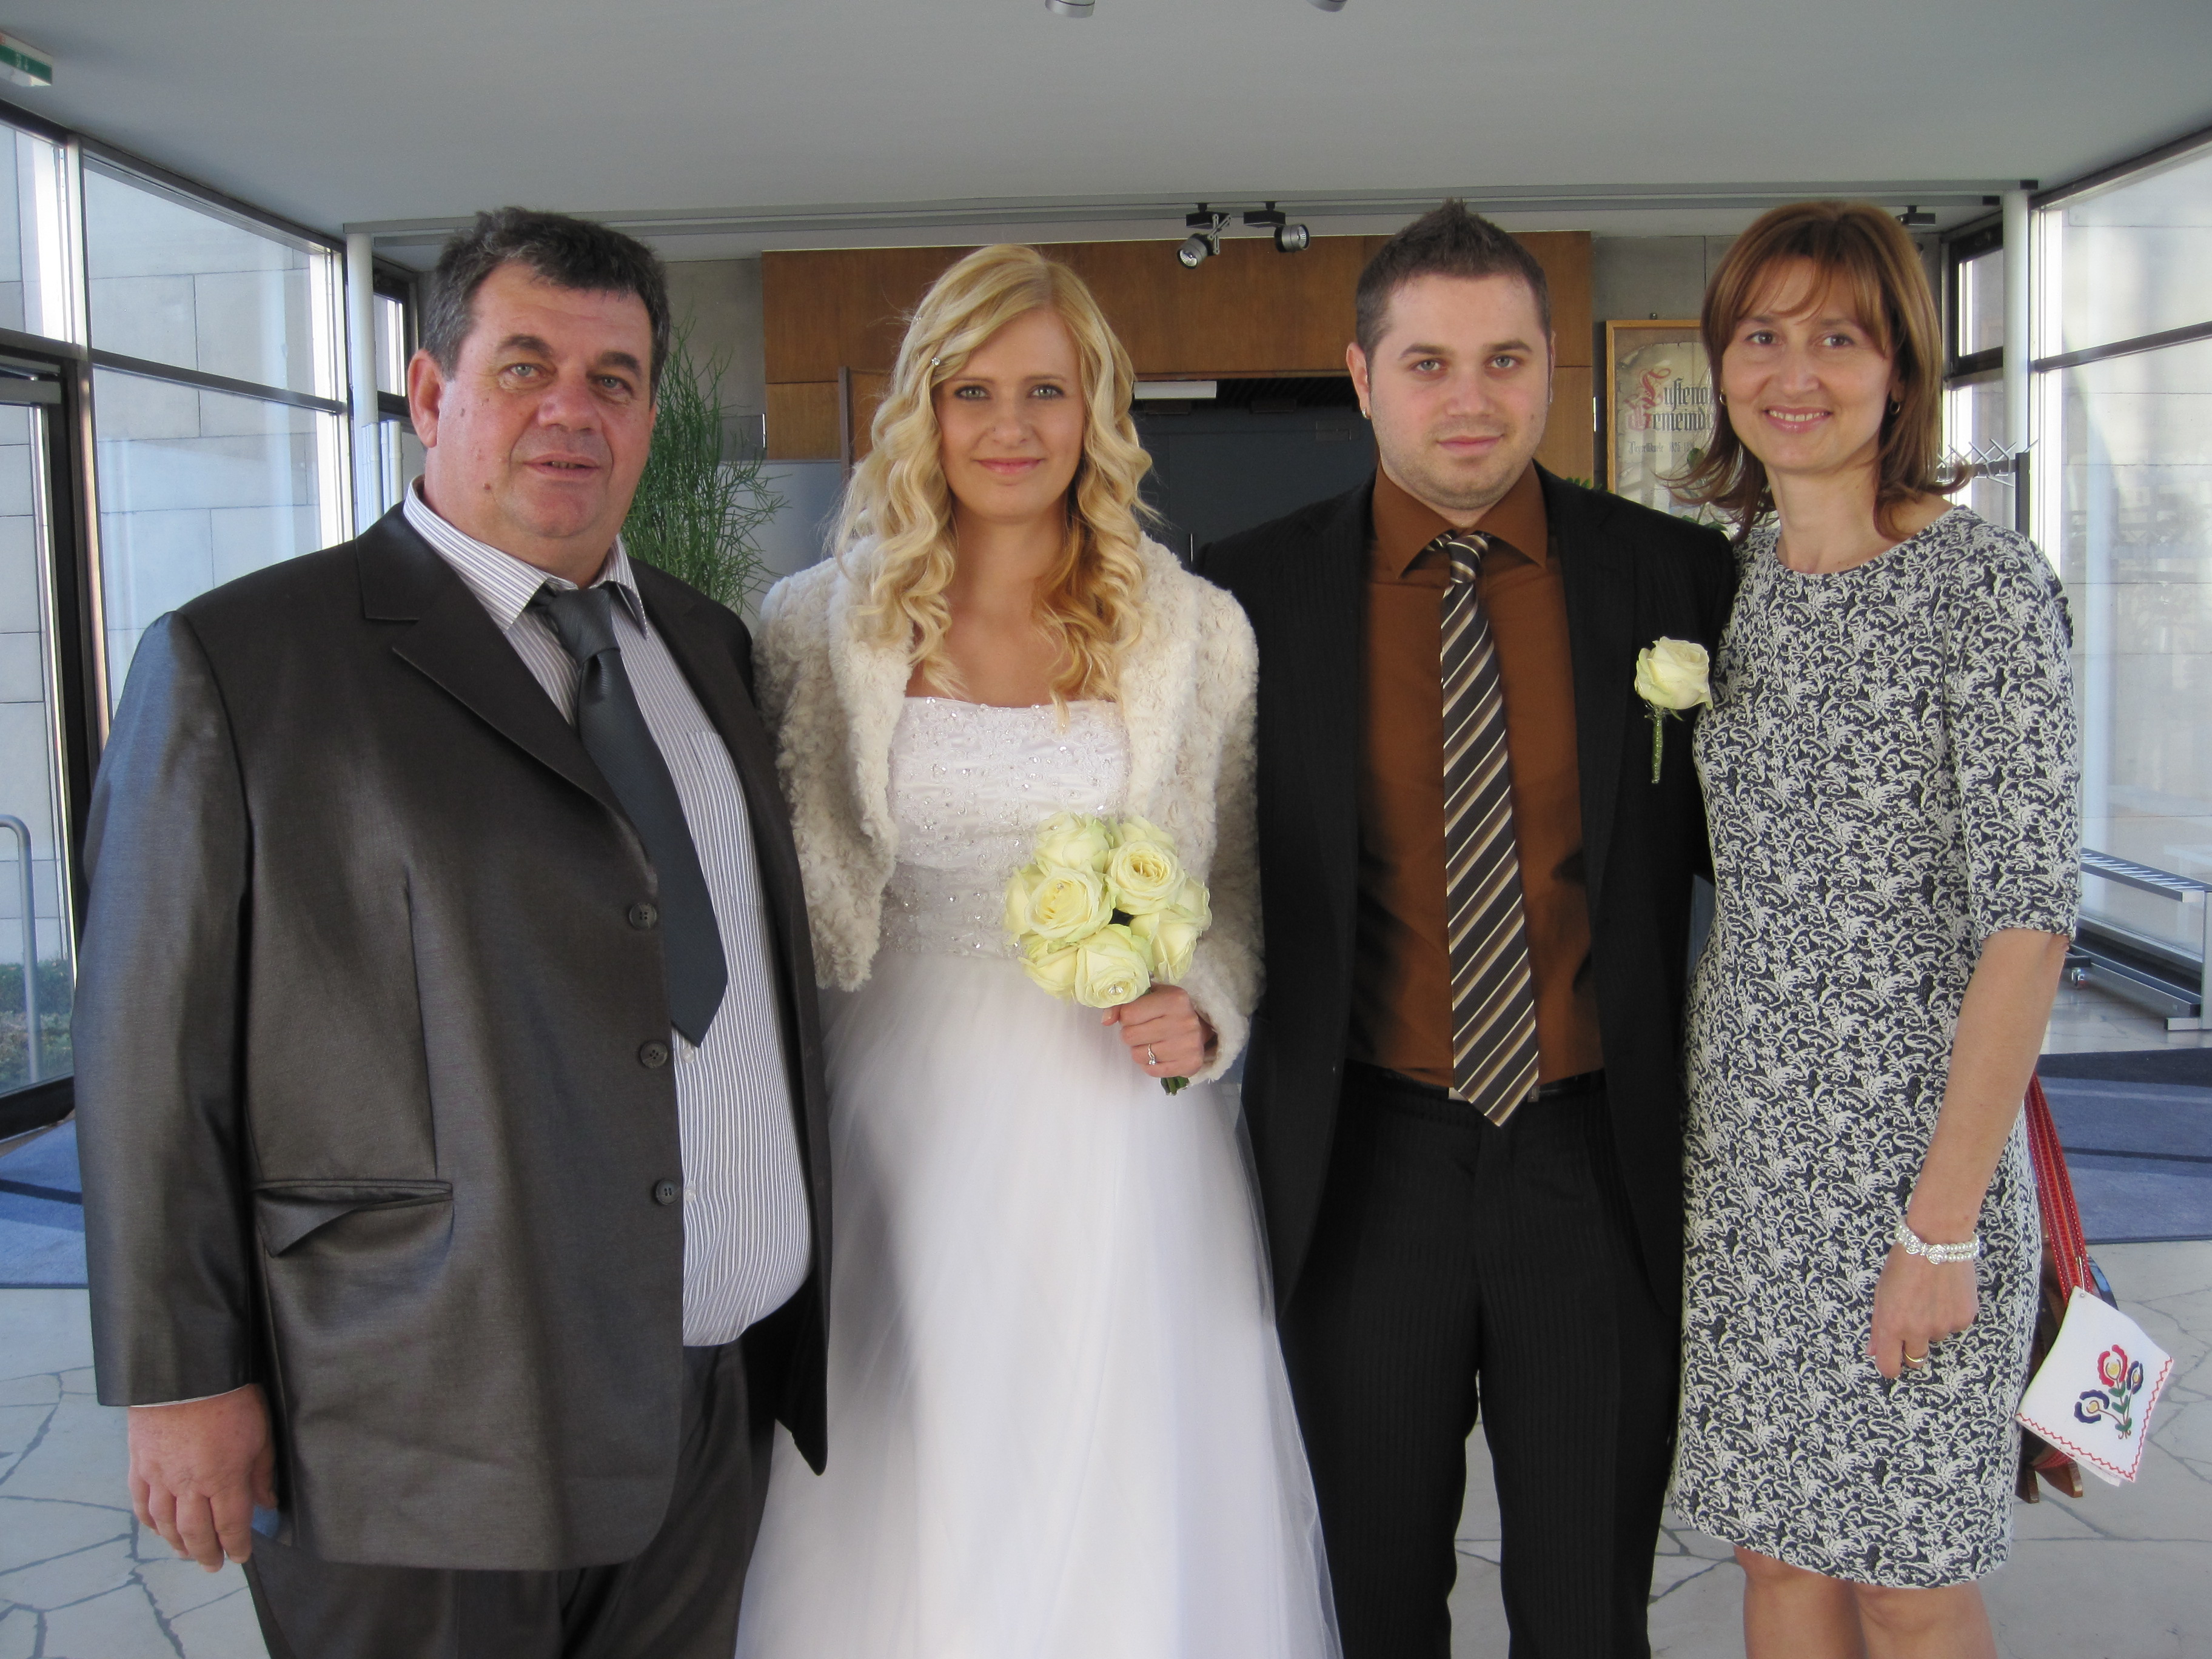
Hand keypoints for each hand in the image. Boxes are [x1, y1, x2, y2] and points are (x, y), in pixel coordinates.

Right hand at [128, 1385, 275, 1569]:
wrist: (186, 1373)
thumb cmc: (231, 1398)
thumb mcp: (260, 1434)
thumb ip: (261, 1473)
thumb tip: (266, 1504)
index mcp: (223, 1479)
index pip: (231, 1525)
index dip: (235, 1545)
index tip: (240, 1557)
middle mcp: (189, 1485)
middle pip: (195, 1532)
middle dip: (206, 1553)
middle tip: (212, 1566)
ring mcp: (160, 1476)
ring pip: (165, 1523)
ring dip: (176, 1543)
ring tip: (186, 1553)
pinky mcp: (140, 1464)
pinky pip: (141, 1502)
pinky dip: (148, 1521)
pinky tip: (156, 1529)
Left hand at [1102, 986, 1215, 1080]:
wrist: (1202, 1028)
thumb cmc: (1170, 1009)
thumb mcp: (1150, 997)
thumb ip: (1124, 1004)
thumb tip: (1106, 1020)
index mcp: (1174, 999)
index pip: (1128, 1014)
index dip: (1126, 1016)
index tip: (1136, 1016)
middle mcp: (1184, 1021)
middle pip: (1130, 1036)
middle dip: (1131, 1034)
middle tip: (1142, 1030)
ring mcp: (1188, 1045)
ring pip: (1138, 1056)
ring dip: (1140, 1050)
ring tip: (1151, 1042)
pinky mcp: (1190, 1064)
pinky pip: (1151, 1071)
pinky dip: (1150, 1064)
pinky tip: (1159, 1054)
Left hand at [1867, 1244, 1978, 1380]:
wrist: (1937, 1241)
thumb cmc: (1904, 1263)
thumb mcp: (1881, 1292)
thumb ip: (1878, 1326)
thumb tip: (1873, 1352)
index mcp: (1891, 1324)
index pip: (1890, 1367)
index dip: (1890, 1367)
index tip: (1892, 1361)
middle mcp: (1917, 1331)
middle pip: (1915, 1359)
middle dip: (1912, 1348)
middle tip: (1912, 1321)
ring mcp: (1943, 1326)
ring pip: (1936, 1338)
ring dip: (1932, 1325)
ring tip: (1930, 1296)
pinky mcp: (1964, 1319)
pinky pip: (1954, 1326)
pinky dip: (1950, 1315)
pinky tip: (1946, 1293)